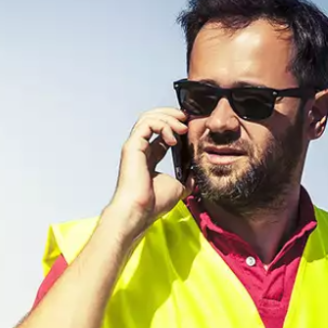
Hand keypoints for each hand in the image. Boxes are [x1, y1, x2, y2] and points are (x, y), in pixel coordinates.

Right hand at [107, 107, 189, 237]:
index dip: (175, 125)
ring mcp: (135, 146)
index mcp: (149, 157)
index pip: (160, 132)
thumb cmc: (154, 203)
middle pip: (153, 119)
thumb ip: (186, 177)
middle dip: (172, 115)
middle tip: (187, 120)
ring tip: (182, 127)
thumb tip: (195, 173)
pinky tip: (173, 139)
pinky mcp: (132, 146)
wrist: (141, 211)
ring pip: (148, 117)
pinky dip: (163, 126)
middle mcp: (140, 149)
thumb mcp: (179, 187)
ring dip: (168, 118)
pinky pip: (147, 124)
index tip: (190, 128)